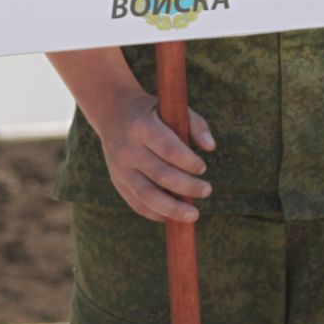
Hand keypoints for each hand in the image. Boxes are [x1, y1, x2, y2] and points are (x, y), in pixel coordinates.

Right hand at [90, 89, 214, 223]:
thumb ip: (196, 124)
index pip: (169, 150)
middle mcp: (127, 149)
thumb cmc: (152, 112)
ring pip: (147, 196)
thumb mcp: (172, 108)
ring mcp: (119, 168)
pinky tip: (174, 215)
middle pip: (161, 175)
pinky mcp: (117, 182)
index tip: (203, 168)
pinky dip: (157, 213)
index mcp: (142, 127)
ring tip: (193, 214)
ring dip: (173, 209)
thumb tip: (211, 147)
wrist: (113, 113)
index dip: (189, 163)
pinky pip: (137, 204)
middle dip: (187, 187)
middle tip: (207, 190)